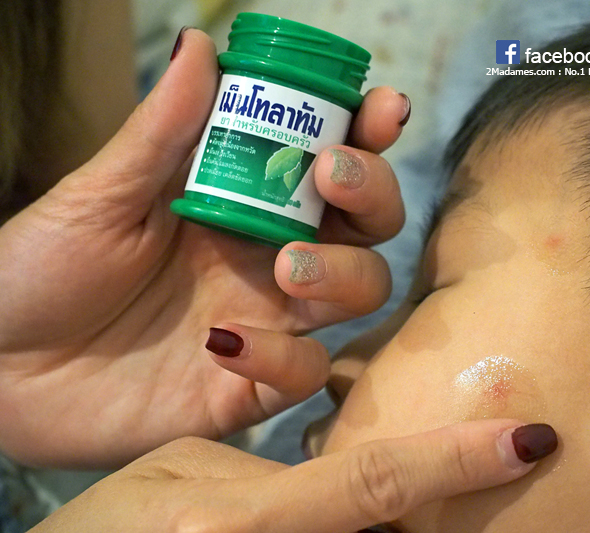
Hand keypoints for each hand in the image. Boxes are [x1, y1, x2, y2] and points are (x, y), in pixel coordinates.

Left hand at [0, 29, 406, 467]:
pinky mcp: (249, 387)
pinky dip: (281, 355)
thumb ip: (163, 131)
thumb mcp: (100, 194)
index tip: (380, 110)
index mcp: (242, 201)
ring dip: (344, 271)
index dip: (368, 133)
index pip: (328, 161)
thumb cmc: (39, 272)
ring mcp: (267, 321)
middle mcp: (268, 257)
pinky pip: (302, 372)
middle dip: (373, 193)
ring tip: (288, 264)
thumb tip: (201, 46)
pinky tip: (221, 342)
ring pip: (360, 291)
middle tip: (332, 175)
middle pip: (367, 225)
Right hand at [30, 420, 556, 532]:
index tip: (530, 439)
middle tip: (516, 465)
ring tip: (469, 496)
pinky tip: (400, 510)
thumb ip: (274, 471)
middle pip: (398, 532)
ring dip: (428, 518)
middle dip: (458, 508)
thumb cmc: (112, 524)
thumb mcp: (184, 471)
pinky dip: (383, 530)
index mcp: (249, 520)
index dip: (459, 460)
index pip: (378, 480)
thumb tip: (342, 472)